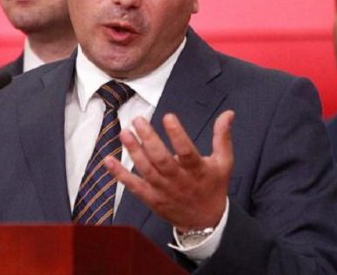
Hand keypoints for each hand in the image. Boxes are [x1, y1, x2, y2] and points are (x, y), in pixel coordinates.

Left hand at [105, 111, 233, 230]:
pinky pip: (134, 186)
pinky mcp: (152, 199)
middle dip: (149, 139)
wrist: (206, 222)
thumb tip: (228, 113)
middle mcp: (179, 181)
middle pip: (162, 160)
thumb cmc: (214, 187)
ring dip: (134, 152)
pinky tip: (108, 161)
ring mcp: (164, 191)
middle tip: (138, 120)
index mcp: (198, 171)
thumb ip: (223, 137)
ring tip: (124, 133)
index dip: (177, 134)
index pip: (187, 151)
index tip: (168, 117)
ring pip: (147, 171)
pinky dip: (120, 174)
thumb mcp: (224, 163)